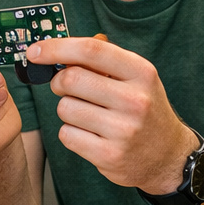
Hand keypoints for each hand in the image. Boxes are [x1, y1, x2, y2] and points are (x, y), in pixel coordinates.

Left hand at [24, 37, 197, 192]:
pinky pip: (67, 135)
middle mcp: (135, 100)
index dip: (57, 47)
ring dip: (67, 110)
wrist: (168, 156)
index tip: (35, 51)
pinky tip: (90, 134)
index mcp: (141, 73)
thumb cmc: (144, 110)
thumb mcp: (136, 78)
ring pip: (65, 108)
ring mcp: (123, 130)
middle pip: (71, 79)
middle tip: (65, 87)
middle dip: (59, 82)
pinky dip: (71, 132)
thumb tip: (56, 49)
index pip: (91, 50)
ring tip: (88, 115)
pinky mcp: (109, 156)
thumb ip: (102, 61)